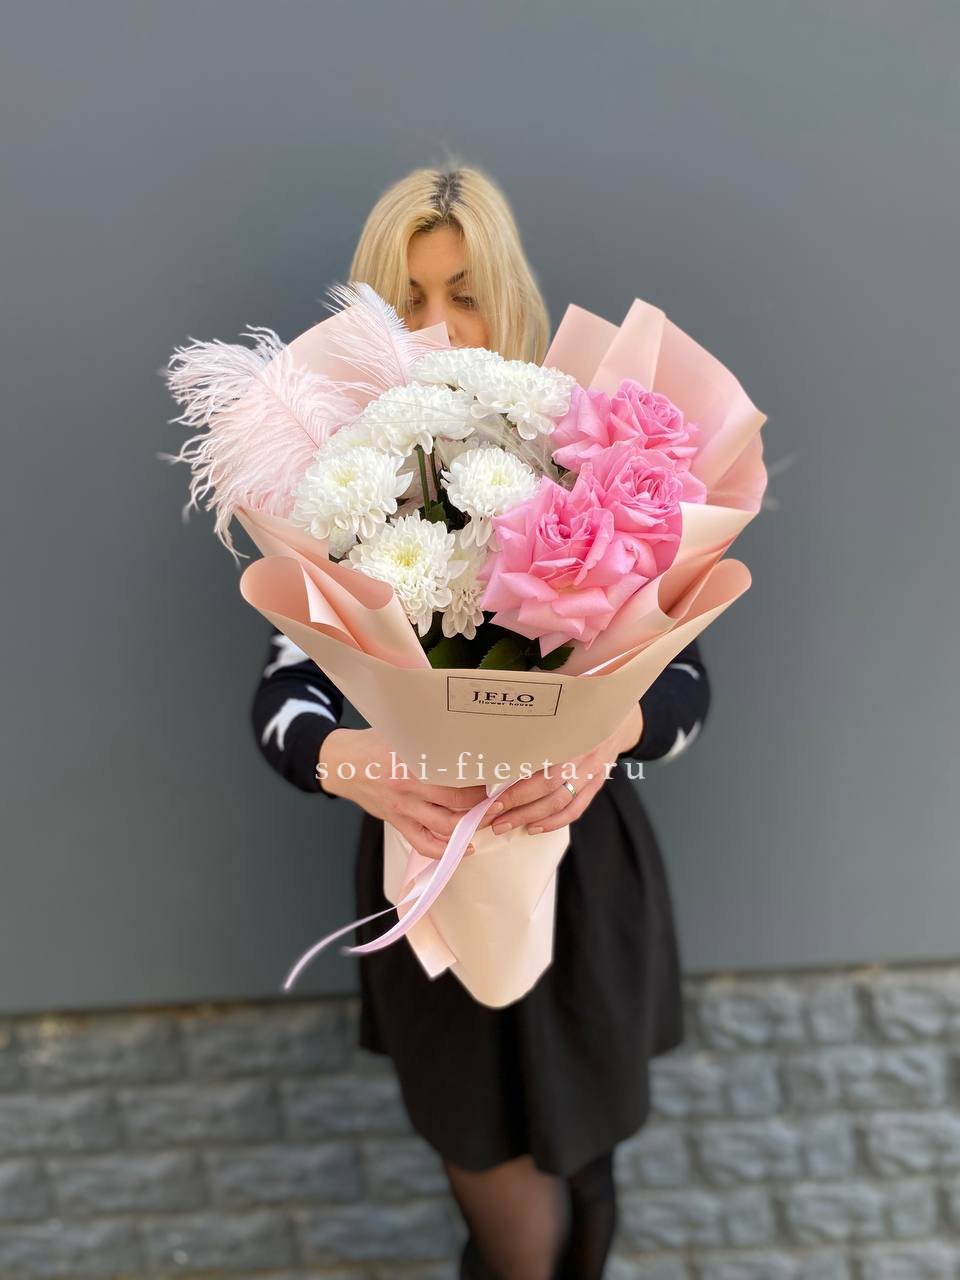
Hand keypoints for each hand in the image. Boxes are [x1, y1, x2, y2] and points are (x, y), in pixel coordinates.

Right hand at [317, 727, 503, 860]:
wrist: (342, 763)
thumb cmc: (375, 743)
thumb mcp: (402, 733)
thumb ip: (429, 739)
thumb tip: (467, 737)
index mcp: (412, 761)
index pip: (456, 773)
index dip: (482, 777)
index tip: (497, 774)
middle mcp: (409, 787)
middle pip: (458, 802)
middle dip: (484, 803)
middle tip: (501, 799)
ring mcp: (403, 808)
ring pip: (446, 826)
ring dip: (472, 826)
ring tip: (490, 819)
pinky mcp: (398, 823)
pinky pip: (424, 844)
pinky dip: (447, 850)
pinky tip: (467, 846)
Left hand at [488, 702, 643, 836]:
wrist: (621, 714)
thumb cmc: (584, 705)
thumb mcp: (563, 701)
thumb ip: (538, 711)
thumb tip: (501, 723)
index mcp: (572, 729)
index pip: (538, 760)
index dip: (514, 778)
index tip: (489, 792)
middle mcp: (584, 752)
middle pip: (547, 785)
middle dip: (515, 803)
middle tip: (488, 814)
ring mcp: (592, 771)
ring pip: (559, 801)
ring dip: (529, 816)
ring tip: (502, 825)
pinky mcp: (597, 783)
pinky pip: (576, 808)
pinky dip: (554, 822)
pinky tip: (533, 827)